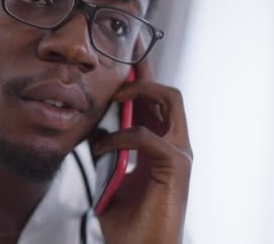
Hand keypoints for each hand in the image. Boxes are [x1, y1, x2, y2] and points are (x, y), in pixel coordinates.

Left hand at [91, 60, 192, 243]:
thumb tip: (94, 127)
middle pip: (168, 93)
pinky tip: (103, 146)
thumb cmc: (129, 221)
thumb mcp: (113, 176)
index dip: (143, 76)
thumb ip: (110, 150)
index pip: (156, 102)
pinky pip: (150, 137)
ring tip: (114, 99)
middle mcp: (176, 144)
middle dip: (143, 73)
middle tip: (118, 65)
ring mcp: (180, 155)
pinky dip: (122, 136)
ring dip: (138, 93)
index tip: (128, 52)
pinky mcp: (176, 169)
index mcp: (161, 145)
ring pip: (170, 101)